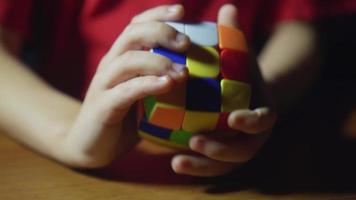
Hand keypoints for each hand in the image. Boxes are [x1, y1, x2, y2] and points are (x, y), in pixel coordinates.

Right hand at [63, 5, 189, 167]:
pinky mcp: (103, 106)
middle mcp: (111, 65)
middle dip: (161, 32)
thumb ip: (161, 82)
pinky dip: (147, 85)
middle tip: (186, 43)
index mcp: (121, 59)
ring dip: (158, 61)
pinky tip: (167, 84)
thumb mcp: (144, 96)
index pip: (136, 26)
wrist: (89, 146)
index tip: (182, 11)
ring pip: (128, 60)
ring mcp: (104, 85)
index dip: (157, 14)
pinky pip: (125, 91)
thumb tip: (196, 76)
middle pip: (131, 34)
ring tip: (183, 72)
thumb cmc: (123, 119)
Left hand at [171, 4, 276, 176]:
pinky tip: (173, 161)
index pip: (264, 119)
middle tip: (196, 142)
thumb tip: (228, 8)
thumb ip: (235, 37)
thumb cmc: (238, 74)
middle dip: (222, 150)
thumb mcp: (238, 55)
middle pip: (244, 151)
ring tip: (177, 161)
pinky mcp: (220, 157)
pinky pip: (209, 166)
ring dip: (203, 165)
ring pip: (225, 164)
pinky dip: (195, 166)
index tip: (234, 119)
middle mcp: (252, 136)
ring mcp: (236, 149)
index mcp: (262, 112)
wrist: (241, 95)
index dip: (252, 121)